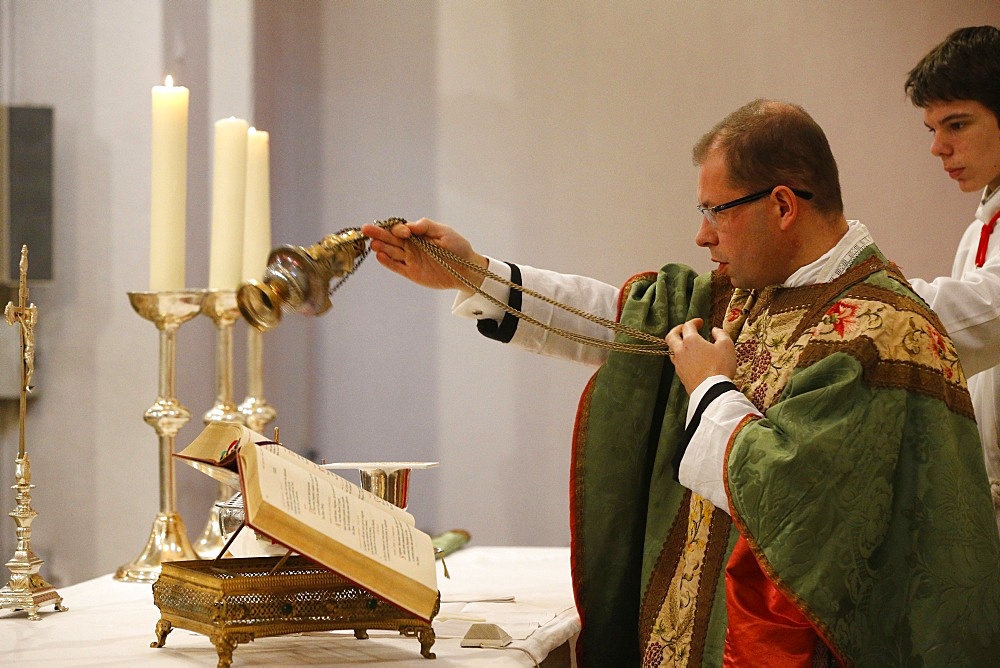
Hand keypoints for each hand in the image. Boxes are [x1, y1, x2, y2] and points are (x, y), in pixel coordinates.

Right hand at [361, 218, 487, 290]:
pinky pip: (397, 267)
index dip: (398, 228)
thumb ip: (426, 226)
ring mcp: (410, 259)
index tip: (403, 232)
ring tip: (373, 243)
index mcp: (418, 234)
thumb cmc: (458, 248)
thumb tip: (409, 225)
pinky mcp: (411, 272)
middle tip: (366, 229)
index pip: (401, 228)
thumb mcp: (445, 232)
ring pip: (392, 252)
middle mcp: (411, 245)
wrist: (467, 270)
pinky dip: (388, 262)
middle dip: (379, 233)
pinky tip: (379, 256)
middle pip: (391, 239)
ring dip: (382, 247)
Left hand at [665, 318, 736, 393]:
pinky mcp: (680, 375)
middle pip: (671, 336)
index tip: (700, 322)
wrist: (712, 391)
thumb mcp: (727, 346)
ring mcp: (678, 364)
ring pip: (672, 350)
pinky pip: (677, 362)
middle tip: (685, 328)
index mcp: (690, 341)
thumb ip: (721, 334)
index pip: (688, 326)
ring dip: (677, 344)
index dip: (694, 321)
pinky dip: (681, 356)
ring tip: (686, 344)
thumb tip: (715, 330)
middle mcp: (680, 351)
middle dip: (677, 329)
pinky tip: (690, 359)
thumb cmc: (720, 367)